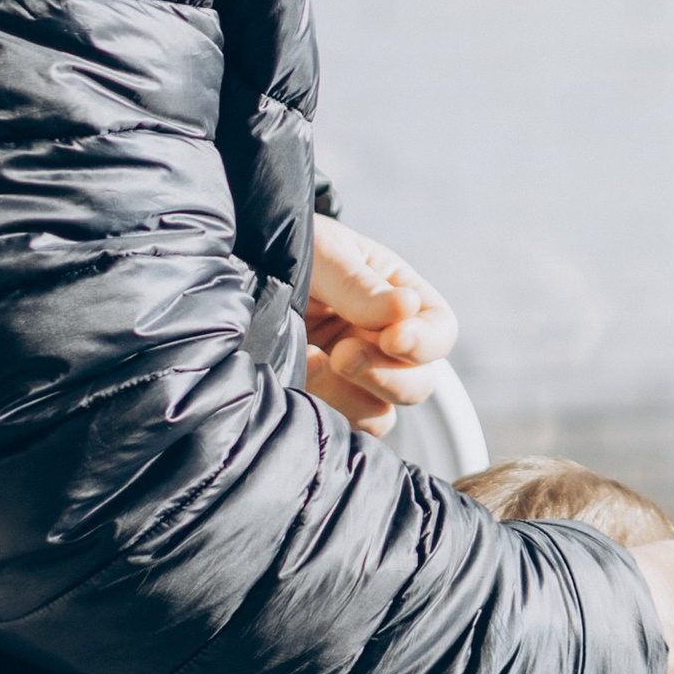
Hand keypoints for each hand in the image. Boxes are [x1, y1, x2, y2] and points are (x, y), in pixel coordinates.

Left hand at [303, 213, 457, 437]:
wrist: (234, 268)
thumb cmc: (287, 247)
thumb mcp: (325, 254)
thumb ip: (360, 286)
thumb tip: (407, 308)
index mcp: (398, 299)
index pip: (439, 331)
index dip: (424, 343)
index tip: (391, 338)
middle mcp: (381, 343)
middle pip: (418, 383)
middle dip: (386, 376)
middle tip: (343, 355)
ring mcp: (351, 378)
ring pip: (381, 414)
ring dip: (351, 398)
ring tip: (311, 363)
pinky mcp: (319, 400)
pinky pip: (339, 426)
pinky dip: (324, 412)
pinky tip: (297, 378)